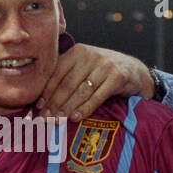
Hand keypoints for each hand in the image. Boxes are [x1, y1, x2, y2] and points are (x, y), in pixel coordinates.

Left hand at [37, 45, 155, 121]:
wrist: (134, 70)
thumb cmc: (102, 72)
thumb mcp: (85, 66)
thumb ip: (67, 76)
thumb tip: (42, 101)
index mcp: (77, 51)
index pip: (56, 73)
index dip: (46, 92)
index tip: (37, 108)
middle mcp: (90, 55)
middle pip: (67, 83)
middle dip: (54, 103)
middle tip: (44, 119)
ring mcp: (105, 65)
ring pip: (80, 91)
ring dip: (67, 108)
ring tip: (56, 121)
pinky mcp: (117, 77)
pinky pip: (97, 96)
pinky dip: (85, 109)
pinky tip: (76, 118)